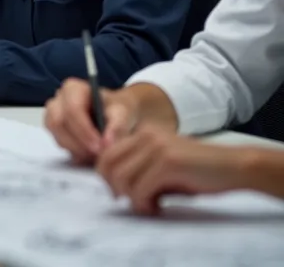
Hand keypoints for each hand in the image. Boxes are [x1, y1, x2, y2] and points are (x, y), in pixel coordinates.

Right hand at [44, 80, 178, 163]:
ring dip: (77, 150)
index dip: (84, 130)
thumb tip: (107, 143)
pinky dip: (76, 152)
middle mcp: (58, 100)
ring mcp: (53, 116)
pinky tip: (91, 153)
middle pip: (59, 124)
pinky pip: (60, 145)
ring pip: (57, 136)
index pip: (72, 109)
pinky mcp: (55, 131)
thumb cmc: (117, 108)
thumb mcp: (123, 113)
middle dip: (79, 143)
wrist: (115, 114)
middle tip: (98, 155)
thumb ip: (117, 126)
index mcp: (73, 88)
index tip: (100, 146)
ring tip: (98, 155)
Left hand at [96, 129, 253, 214]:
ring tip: (148, 206)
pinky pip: (140, 189)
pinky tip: (157, 208)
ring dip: (131, 198)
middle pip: (107, 165)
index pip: (106, 154)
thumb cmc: (199, 171)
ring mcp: (156, 147)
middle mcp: (146, 135)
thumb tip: (115, 188)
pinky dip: (143, 204)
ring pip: (121, 178)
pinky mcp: (168, 163)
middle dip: (114, 188)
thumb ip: (139, 169)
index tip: (121, 194)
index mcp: (143, 133)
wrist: (234, 167)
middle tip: (132, 202)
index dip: (107, 178)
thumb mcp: (162, 166)